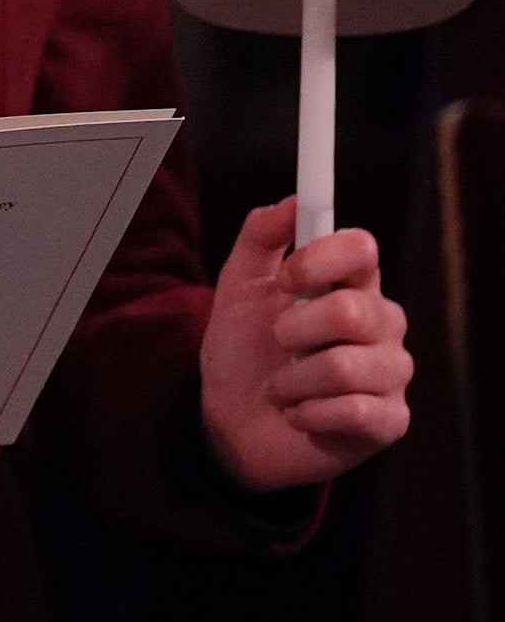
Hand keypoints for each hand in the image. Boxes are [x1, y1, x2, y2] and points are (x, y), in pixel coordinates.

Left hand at [200, 198, 412, 493]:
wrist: (230, 422)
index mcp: (352, 285)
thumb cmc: (243, 350)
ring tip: (283, 386)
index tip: (285, 278)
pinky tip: (299, 415)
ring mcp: (391, 374)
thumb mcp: (238, 287)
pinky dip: (306, 413)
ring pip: (345, 366)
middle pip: (352, 310)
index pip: (362, 248)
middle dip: (293, 330)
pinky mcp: (389, 421)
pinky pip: (352, 411)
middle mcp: (383, 324)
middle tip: (278, 344)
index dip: (319, 259)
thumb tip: (293, 200)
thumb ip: (261, 238)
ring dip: (292, 380)